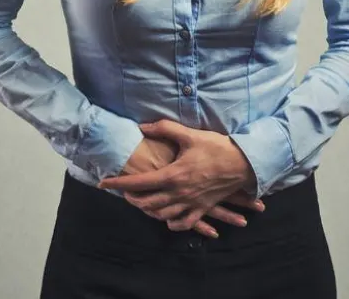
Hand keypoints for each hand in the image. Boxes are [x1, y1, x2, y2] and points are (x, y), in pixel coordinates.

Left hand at [101, 119, 260, 235]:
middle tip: (123, 191)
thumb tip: (142, 126)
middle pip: (147, 203)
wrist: (244, 164)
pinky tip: (167, 219)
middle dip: (131, 198)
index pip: (138, 183)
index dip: (119, 184)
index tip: (104, 183)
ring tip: (140, 203)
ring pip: (162, 214)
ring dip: (148, 210)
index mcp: (173, 175)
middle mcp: (179, 193)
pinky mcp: (203, 208)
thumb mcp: (190, 135)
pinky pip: (184, 222)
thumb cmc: (217, 147)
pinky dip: (172, 223)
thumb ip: (164, 128)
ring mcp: (191, 203)